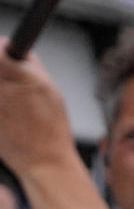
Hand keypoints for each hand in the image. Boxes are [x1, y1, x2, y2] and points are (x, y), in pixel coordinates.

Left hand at [0, 49, 78, 182]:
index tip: (5, 50)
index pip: (1, 50)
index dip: (3, 49)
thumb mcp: (52, 92)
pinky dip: (0, 104)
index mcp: (23, 79)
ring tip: (9, 99)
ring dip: (0, 88)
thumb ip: (34, 68)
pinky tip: (6, 113)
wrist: (42, 160)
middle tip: (7, 77)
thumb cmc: (52, 129)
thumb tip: (19, 51)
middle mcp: (2, 89)